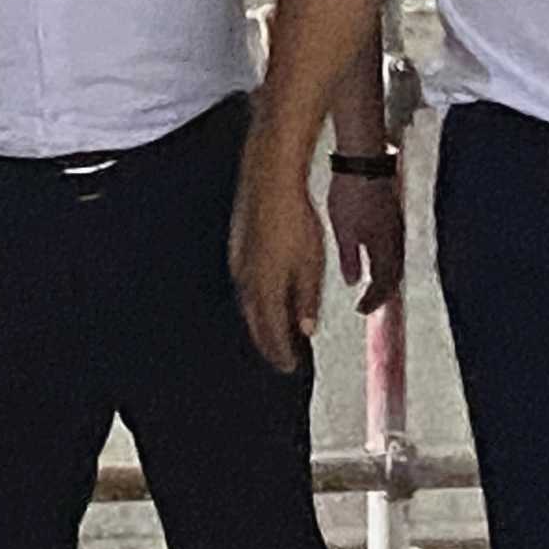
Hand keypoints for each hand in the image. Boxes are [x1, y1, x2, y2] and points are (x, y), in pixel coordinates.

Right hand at [228, 168, 326, 373]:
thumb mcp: (311, 265)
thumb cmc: (294, 219)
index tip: (290, 367)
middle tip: (281, 357)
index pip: (271, 332)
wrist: (269, 181)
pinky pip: (246, 286)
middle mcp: (246, 280)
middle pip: (255, 322)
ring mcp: (238, 262)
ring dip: (261, 321)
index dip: (281, 352)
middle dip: (268, 342)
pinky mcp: (238, 248)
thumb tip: (305, 328)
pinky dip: (257, 301)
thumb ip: (306, 299)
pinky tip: (266, 297)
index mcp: (265, 287)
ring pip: (249, 304)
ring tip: (276, 331)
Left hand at [327, 170, 405, 315]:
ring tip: (373, 286)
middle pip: (394, 276)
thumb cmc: (353, 193)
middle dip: (382, 293)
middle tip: (369, 304)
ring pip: (395, 261)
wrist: (364, 161)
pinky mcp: (393, 215)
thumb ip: (350, 258)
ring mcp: (396, 227)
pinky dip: (385, 260)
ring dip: (385, 277)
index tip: (361, 309)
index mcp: (385, 248)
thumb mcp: (344, 230)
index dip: (373, 300)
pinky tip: (374, 256)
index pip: (384, 284)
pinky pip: (393, 247)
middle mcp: (396, 241)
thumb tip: (353, 281)